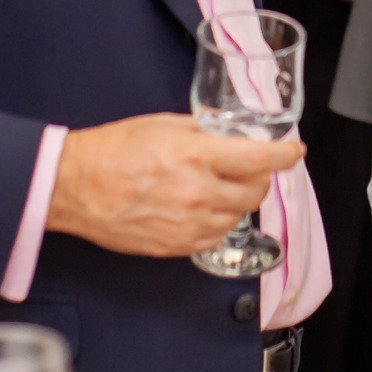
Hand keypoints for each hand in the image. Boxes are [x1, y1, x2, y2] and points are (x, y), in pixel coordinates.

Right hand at [46, 114, 304, 257]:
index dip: (286, 155)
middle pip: (255, 192)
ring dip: (237, 201)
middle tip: (252, 169)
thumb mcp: (165, 125)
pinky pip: (215, 237)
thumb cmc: (113, 151)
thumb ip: (204, 132)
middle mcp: (197, 192)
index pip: (260, 158)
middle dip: (261, 178)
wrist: (74, 186)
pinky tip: (203, 208)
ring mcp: (188, 224)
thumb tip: (234, 136)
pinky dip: (217, 222)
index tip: (296, 152)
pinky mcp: (176, 246)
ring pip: (238, 216)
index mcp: (196, 156)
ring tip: (219, 187)